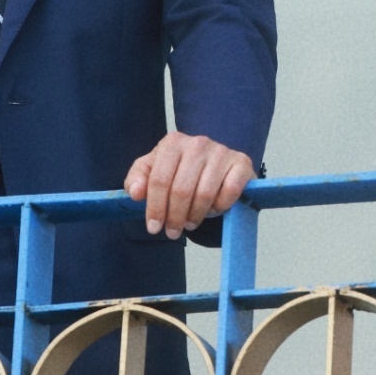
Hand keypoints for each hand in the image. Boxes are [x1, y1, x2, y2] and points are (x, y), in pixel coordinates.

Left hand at [125, 132, 254, 238]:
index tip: (154, 227)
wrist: (216, 165)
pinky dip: (220, 206)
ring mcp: (221, 151)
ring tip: (191, 222)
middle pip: (181, 189)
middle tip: (173, 232)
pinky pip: (229, 191)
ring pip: (205, 194)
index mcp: (173, 142)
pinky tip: (213, 209)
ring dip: (196, 215)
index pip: (159, 180)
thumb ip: (138, 179)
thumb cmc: (181, 170)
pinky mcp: (241, 163)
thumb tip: (135, 193)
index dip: (155, 208)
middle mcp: (198, 143)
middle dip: (175, 216)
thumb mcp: (154, 171)